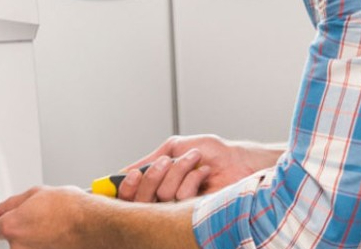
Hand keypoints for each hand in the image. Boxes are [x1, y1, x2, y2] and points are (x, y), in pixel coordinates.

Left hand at [0, 186, 96, 248]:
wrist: (93, 225)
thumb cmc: (71, 209)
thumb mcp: (36, 194)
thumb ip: (11, 203)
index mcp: (12, 227)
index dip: (0, 220)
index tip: (5, 218)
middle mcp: (19, 247)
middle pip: (11, 239)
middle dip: (21, 229)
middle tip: (39, 219)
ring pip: (26, 246)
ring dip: (34, 240)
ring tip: (52, 228)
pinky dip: (45, 246)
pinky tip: (56, 237)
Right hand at [117, 134, 283, 202]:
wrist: (236, 161)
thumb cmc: (210, 152)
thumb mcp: (174, 148)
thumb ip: (149, 160)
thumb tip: (125, 170)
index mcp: (157, 183)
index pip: (131, 193)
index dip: (127, 186)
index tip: (131, 175)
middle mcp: (165, 197)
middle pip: (141, 197)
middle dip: (155, 174)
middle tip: (168, 162)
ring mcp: (179, 207)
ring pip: (163, 194)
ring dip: (179, 171)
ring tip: (194, 162)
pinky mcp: (194, 213)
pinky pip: (181, 198)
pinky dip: (192, 179)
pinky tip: (203, 174)